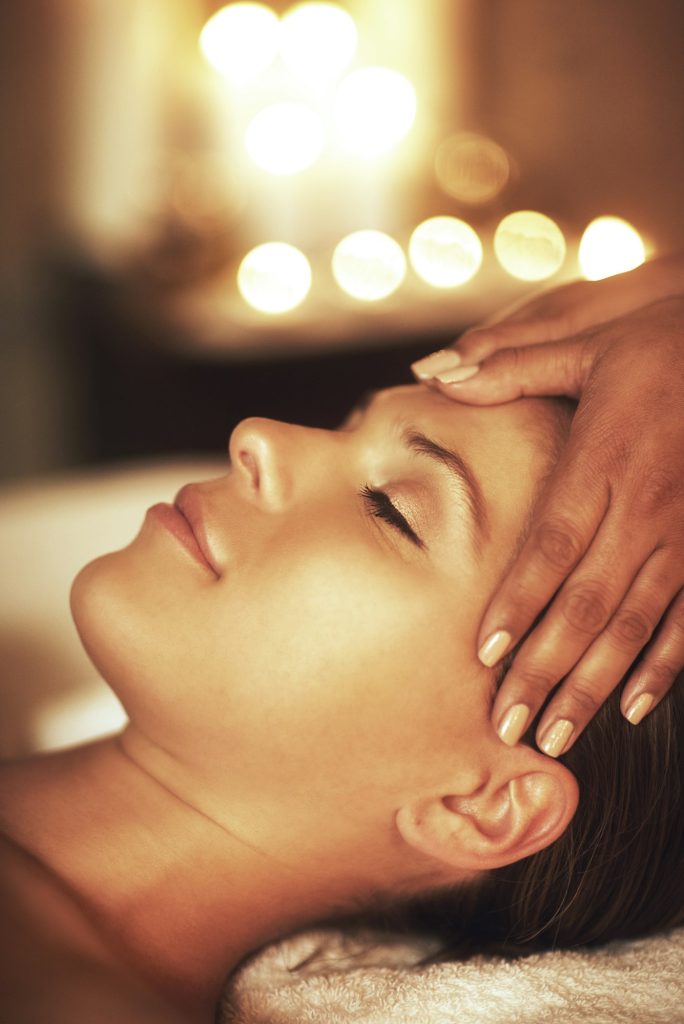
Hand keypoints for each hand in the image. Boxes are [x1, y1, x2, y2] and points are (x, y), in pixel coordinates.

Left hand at [412, 290, 683, 756]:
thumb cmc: (660, 347)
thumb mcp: (586, 344)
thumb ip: (508, 366)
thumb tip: (432, 369)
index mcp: (601, 463)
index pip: (550, 546)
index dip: (517, 603)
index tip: (484, 655)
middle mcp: (641, 510)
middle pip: (585, 605)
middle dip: (544, 671)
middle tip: (507, 726)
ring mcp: (682, 536)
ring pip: (633, 626)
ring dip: (593, 686)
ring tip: (555, 735)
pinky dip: (662, 667)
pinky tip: (632, 707)